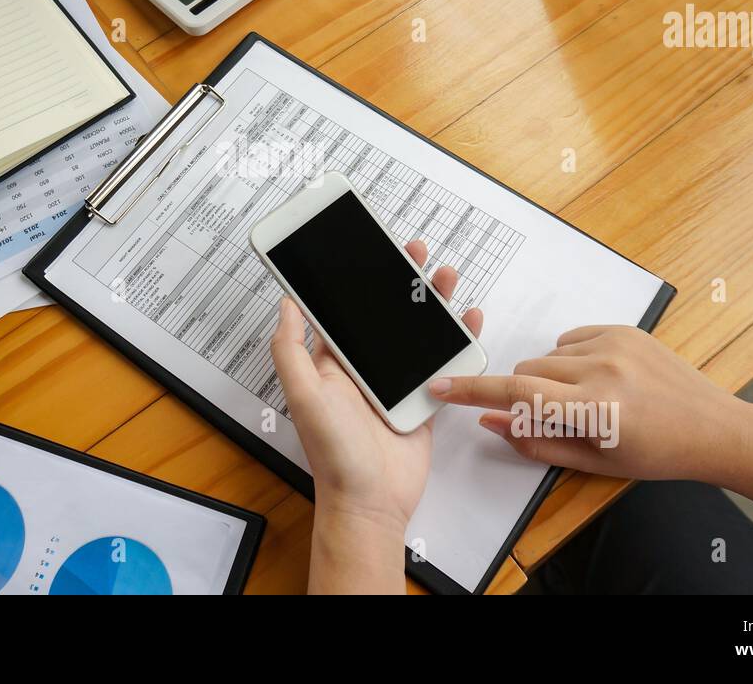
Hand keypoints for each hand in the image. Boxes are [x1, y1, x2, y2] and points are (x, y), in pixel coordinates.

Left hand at [271, 239, 482, 529]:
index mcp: (332, 363)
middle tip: (416, 252)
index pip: (346, 309)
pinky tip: (468, 320)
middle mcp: (363, 369)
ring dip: (433, 303)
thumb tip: (285, 303)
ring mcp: (395, 383)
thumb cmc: (333, 455)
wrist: (372, 503)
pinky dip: (458, 340)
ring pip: (418, 332)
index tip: (371, 249)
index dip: (359, 279)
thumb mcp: (303, 396)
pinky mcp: (422, 400)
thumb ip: (290, 350)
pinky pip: (443, 362)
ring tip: (447, 277)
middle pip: (386, 313)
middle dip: (403, 281)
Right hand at [430, 325, 752, 482]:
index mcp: (594, 409)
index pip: (516, 393)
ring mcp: (614, 345)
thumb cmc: (657, 454)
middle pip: (528, 371)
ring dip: (553, 376)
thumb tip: (491, 421)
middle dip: (527, 392)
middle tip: (558, 414)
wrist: (715, 428)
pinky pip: (571, 338)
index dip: (472, 391)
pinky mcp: (624, 330)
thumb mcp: (595, 460)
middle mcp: (601, 370)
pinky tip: (600, 378)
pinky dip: (572, 358)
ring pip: (548, 355)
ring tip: (590, 398)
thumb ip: (536, 441)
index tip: (441, 386)